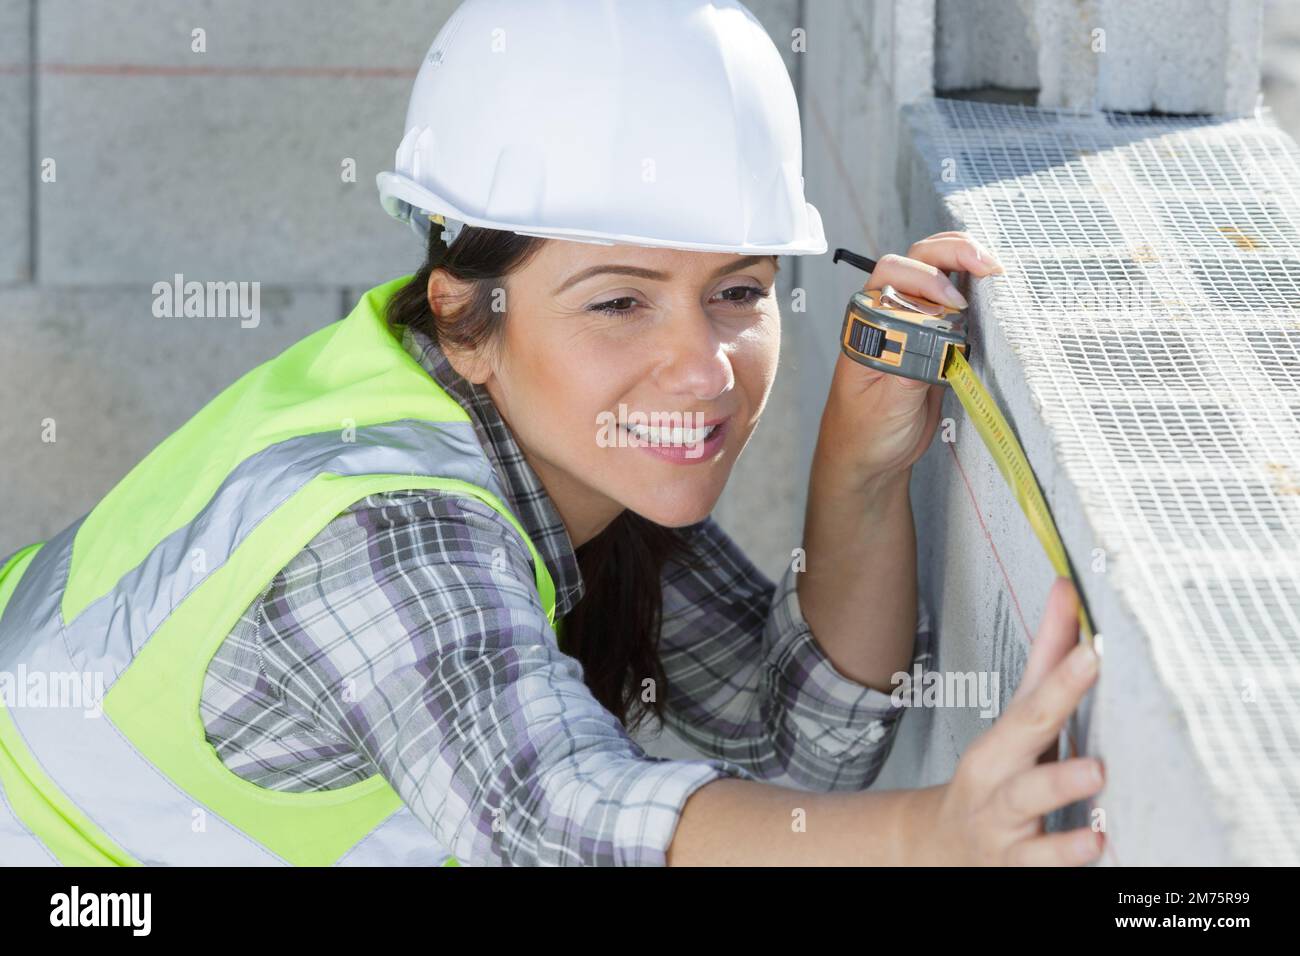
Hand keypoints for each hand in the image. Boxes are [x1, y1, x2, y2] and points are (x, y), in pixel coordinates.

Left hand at [819, 231, 1002, 487]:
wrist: (869, 458)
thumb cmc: (864, 432)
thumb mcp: (887, 405)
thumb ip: (911, 370)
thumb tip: (941, 338)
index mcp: (866, 325)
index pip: (892, 276)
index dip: (926, 280)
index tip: (953, 304)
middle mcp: (888, 316)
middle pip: (916, 260)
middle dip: (952, 253)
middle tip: (986, 264)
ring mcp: (912, 323)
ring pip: (936, 272)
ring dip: (965, 260)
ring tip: (993, 268)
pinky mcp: (934, 338)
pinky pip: (953, 301)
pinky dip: (974, 287)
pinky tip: (992, 287)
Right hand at [929, 578, 1104, 864]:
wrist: (940, 847)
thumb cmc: (994, 779)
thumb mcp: (1017, 724)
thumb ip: (1048, 661)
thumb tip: (1067, 591)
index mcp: (1004, 740)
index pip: (1036, 698)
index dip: (1064, 673)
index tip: (1093, 646)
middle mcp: (999, 775)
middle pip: (1025, 736)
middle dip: (1056, 698)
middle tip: (1091, 673)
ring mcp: (1006, 821)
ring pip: (1028, 802)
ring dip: (1059, 786)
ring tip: (1095, 772)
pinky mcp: (1017, 865)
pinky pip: (1042, 861)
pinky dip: (1065, 854)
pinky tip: (1095, 843)